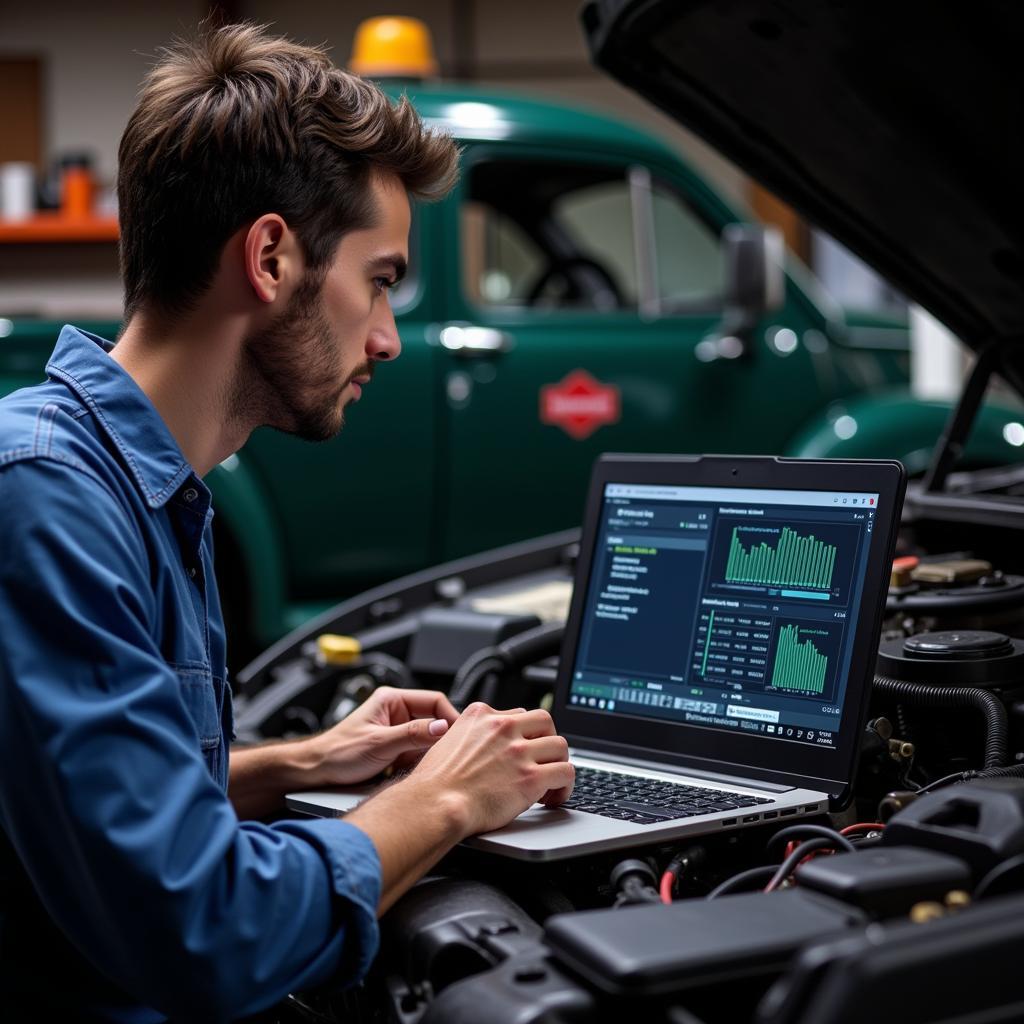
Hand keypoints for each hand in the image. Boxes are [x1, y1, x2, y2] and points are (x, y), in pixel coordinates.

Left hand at [304, 686, 458, 785]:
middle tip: (447, 755)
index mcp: (392, 700)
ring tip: (425, 766)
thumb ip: (412, 734)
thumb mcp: (379, 743)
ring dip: (427, 754)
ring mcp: (397, 731)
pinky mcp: (396, 748)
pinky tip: (413, 772)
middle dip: (438, 740)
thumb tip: (442, 728)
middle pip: (433, 721)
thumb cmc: (338, 752)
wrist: (317, 772)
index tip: (460, 735)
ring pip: (427, 740)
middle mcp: (396, 712)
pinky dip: (418, 763)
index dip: (449, 717)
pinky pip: (417, 753)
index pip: (434, 701)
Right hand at [406, 702, 574, 837]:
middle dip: (547, 741)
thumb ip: (469, 736)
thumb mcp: (447, 741)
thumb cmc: (435, 783)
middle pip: (545, 721)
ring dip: (558, 763)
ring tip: (551, 781)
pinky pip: (565, 773)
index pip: (517, 714)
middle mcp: (502, 728)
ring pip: (560, 746)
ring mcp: (518, 751)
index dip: (523, 735)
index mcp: (481, 716)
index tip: (524, 749)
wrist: (435, 804)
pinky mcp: (531, 777)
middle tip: (543, 760)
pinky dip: (565, 786)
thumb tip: (478, 746)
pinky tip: (554, 797)